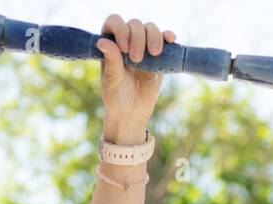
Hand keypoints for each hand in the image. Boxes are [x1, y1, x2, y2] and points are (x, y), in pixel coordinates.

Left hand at [94, 15, 175, 132]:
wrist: (132, 111)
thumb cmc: (116, 95)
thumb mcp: (112, 80)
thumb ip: (111, 60)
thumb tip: (102, 41)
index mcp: (111, 43)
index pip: (114, 22)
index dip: (120, 29)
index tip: (124, 48)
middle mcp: (127, 39)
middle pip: (135, 24)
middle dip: (137, 38)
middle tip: (137, 59)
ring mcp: (144, 45)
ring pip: (150, 28)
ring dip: (154, 37)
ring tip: (154, 54)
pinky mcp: (159, 54)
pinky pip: (165, 38)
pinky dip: (168, 36)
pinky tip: (170, 40)